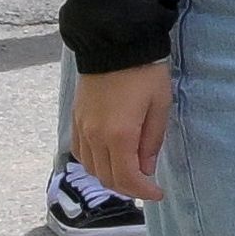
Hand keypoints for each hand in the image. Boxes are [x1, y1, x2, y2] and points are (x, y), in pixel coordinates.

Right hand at [71, 61, 171, 200]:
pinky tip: (109, 158)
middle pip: (107, 178)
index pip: (127, 179)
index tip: (157, 193)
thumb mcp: (159, 106)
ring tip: (130, 173)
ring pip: (91, 168)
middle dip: (128, 188)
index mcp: (119, 135)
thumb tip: (146, 170)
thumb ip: (151, 142)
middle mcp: (95, 136)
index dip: (143, 192)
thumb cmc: (145, 72)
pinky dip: (94, 163)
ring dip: (110, 177)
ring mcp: (82, 128)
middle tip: (146, 185)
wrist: (115, 42)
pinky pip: (81, 152)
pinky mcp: (75, 118)